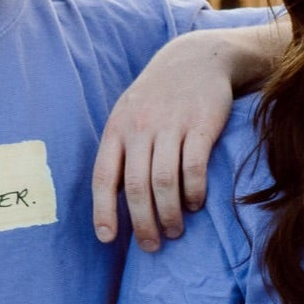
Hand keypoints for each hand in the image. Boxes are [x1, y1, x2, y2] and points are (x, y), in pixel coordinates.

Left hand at [92, 31, 241, 250]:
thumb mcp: (130, 113)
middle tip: (152, 245)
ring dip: (169, 214)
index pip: (104, 177)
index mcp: (118, 129)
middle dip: (142, 223)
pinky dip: (193, 191)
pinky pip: (194, 167)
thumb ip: (122, 150)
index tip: (108, 238)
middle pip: (137, 188)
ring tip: (175, 230)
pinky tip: (196, 204)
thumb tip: (115, 197)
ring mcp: (171, 126)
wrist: (197, 58)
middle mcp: (140, 128)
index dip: (103, 211)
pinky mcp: (201, 125)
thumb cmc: (160, 95)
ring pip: (164, 182)